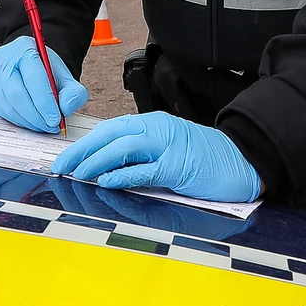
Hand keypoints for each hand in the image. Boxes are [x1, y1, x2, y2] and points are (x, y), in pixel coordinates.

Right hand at [0, 36, 87, 132]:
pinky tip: (32, 122)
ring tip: (44, 125)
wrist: (32, 66)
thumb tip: (65, 108)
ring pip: (8, 106)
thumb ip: (73, 92)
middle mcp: (4, 60)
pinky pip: (2, 112)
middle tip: (51, 126)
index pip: (33, 77)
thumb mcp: (66, 77)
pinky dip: (19, 121)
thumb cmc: (47, 71)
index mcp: (24, 49)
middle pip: (16, 94)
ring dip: (28, 121)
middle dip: (36, 115)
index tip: (56, 119)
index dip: (45, 102)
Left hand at [54, 112, 261, 202]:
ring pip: (122, 149)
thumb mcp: (170, 149)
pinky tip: (105, 181)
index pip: (110, 129)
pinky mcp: (179, 167)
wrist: (245, 160)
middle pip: (110, 135)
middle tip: (61, 167)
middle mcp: (158, 129)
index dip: (85, 144)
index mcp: (154, 123)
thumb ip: (142, 154)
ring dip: (96, 162)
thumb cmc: (207, 159)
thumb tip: (107, 168)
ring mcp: (169, 146)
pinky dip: (122, 175)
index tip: (66, 159)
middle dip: (81, 151)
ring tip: (78, 175)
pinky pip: (144, 169)